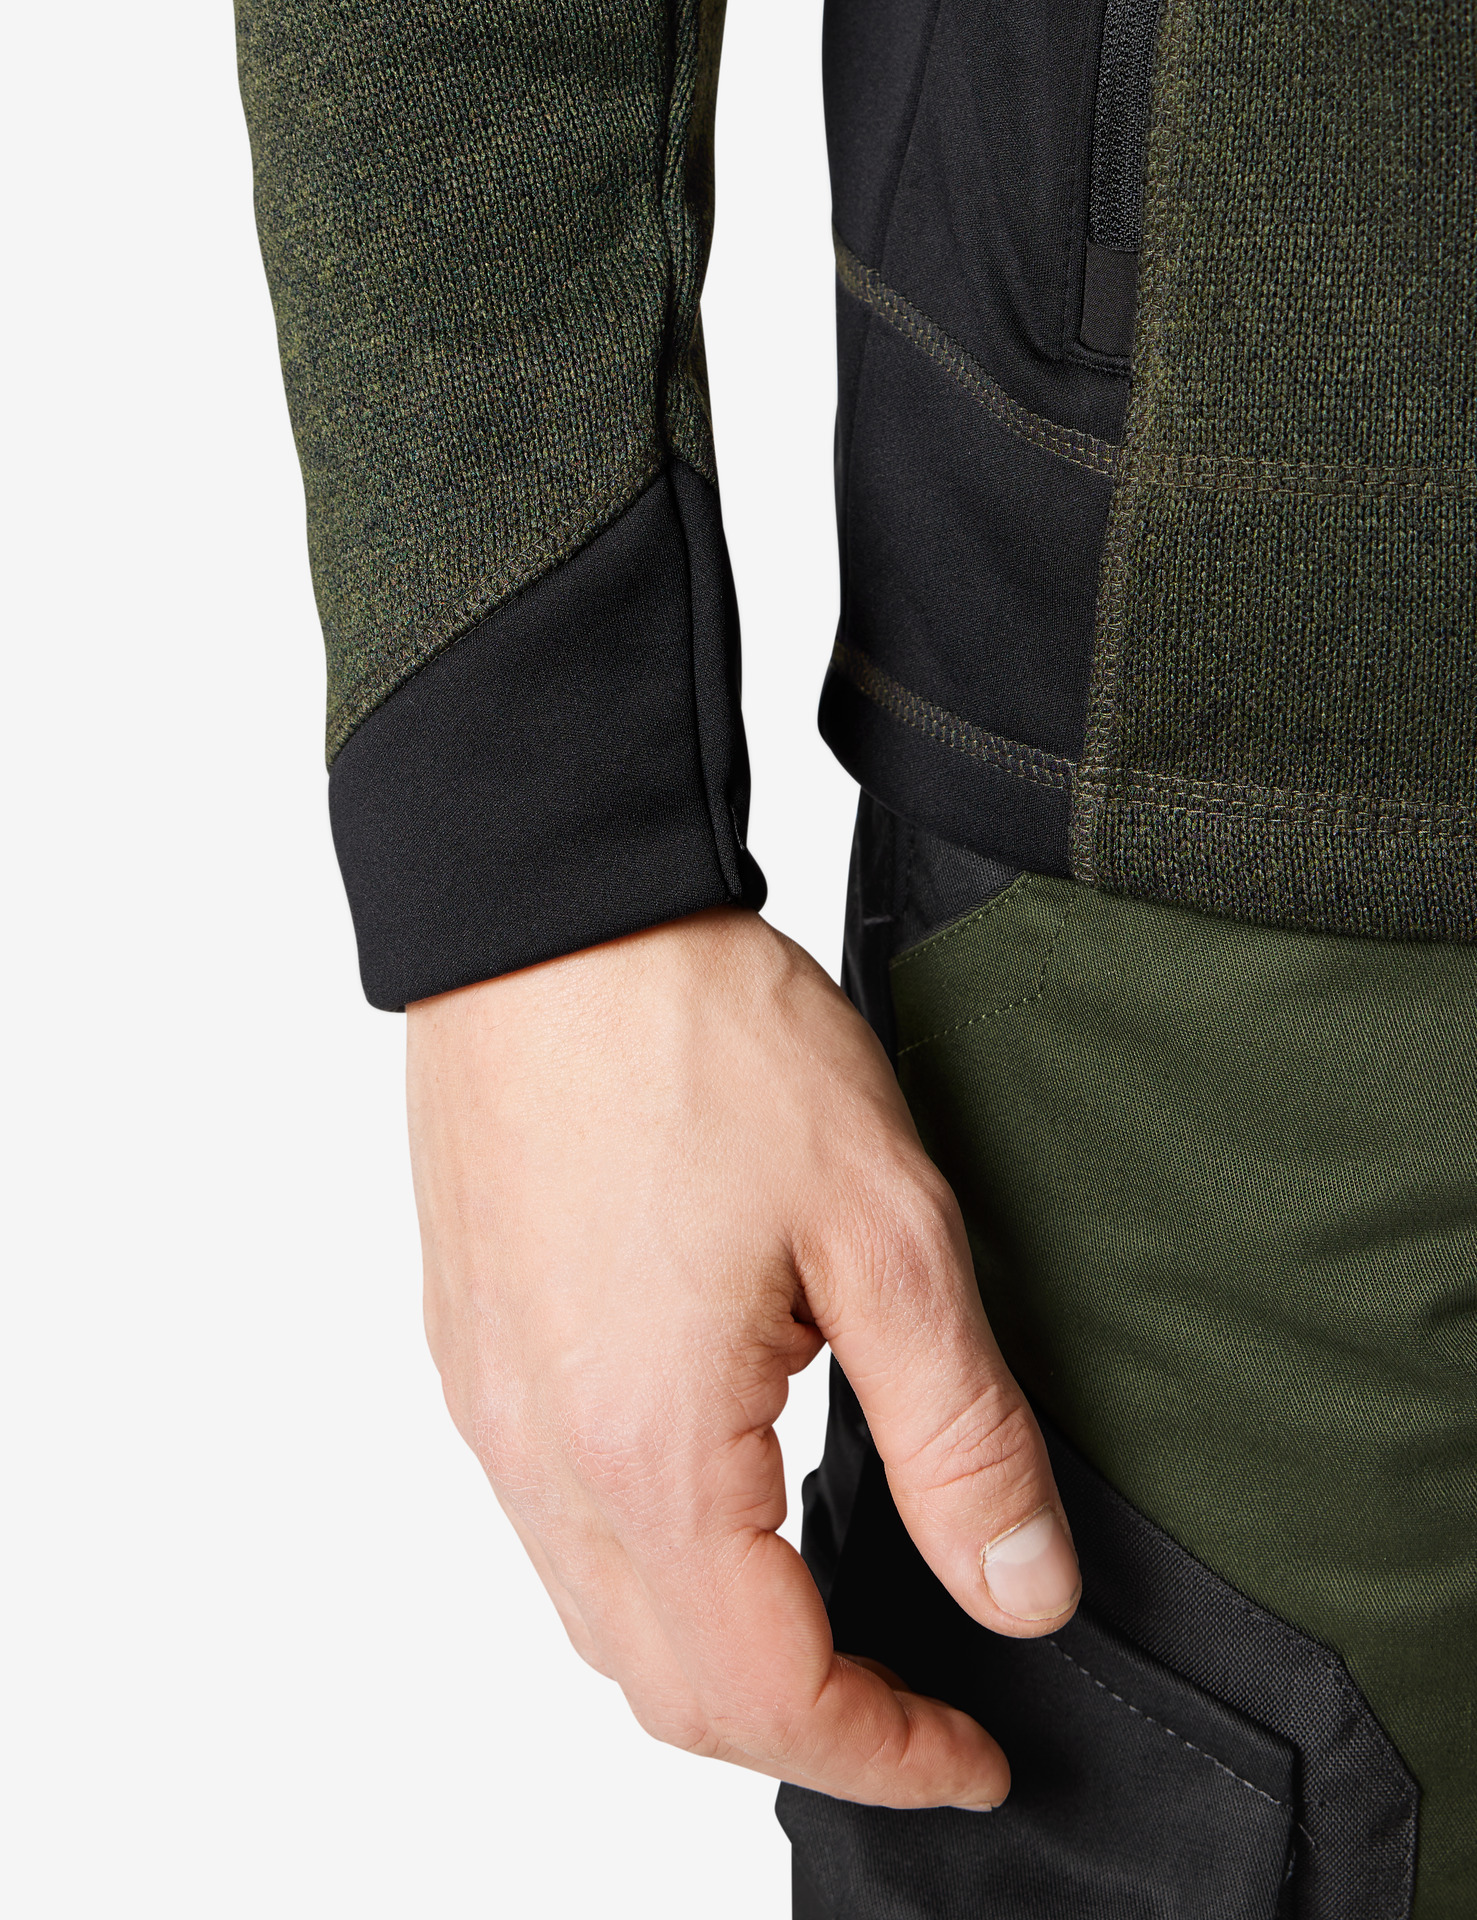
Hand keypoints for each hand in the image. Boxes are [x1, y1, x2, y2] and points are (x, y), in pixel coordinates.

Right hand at [407, 908, 1079, 1809]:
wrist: (551, 916)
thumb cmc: (703, 1044)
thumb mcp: (884, 1231)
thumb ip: (959, 1434)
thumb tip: (1020, 1593)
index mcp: (645, 1452)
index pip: (767, 1692)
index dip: (887, 1752)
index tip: (974, 1752)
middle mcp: (540, 1458)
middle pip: (667, 1688)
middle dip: (804, 1730)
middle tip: (917, 1709)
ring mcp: (488, 1407)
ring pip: (597, 1618)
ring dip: (720, 1658)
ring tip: (831, 1622)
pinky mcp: (469, 1352)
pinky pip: (550, 1524)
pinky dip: (646, 1571)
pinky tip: (716, 1506)